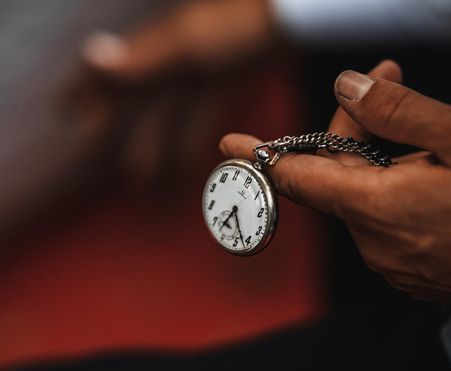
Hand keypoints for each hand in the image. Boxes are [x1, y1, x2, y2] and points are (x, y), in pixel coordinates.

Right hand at [75, 0, 278, 186]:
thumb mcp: (187, 49)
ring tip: (141, 177)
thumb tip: (91, 57)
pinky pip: (200, 115)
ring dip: (155, 144)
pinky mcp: (225, 80)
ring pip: (169, 113)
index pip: (114, 72)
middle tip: (97, 155)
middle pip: (139, 99)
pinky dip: (190, 139)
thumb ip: (141, 62)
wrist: (291, 21)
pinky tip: (187, 161)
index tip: (67, 114)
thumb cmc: (241, 29)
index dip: (90, 90)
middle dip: (119, 128)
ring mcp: (200, 69)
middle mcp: (174, 58)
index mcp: (159, 49)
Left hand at [220, 60, 450, 311]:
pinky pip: (386, 226)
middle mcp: (375, 243)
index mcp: (378, 206)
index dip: (262, 156)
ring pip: (365, 201)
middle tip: (388, 85)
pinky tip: (435, 182)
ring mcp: (394, 265)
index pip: (300, 179)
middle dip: (356, 132)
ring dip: (382, 164)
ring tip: (430, 140)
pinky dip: (396, 196)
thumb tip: (346, 89)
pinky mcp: (413, 276)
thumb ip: (397, 112)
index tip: (228, 143)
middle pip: (339, 180)